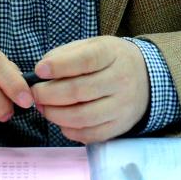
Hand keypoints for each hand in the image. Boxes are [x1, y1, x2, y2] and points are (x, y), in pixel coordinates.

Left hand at [32, 36, 149, 143]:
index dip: (59, 66)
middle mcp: (121, 80)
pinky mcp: (120, 126)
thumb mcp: (93, 45)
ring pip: (82, 116)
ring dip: (55, 114)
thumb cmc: (110, 60)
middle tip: (34, 94)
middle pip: (79, 91)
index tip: (39, 71)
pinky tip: (61, 121)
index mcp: (112, 54)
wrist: (146, 77)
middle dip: (49, 94)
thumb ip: (66, 54)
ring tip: (43, 107)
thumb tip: (41, 70)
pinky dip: (70, 130)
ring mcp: (122, 106)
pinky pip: (91, 134)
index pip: (85, 60)